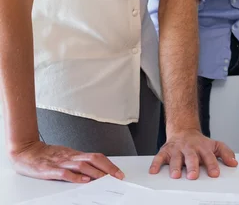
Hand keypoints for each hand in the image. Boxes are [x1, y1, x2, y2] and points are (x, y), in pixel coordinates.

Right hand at [9, 141, 123, 182]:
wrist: (26, 151)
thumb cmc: (47, 155)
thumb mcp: (66, 156)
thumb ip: (79, 162)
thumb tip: (95, 170)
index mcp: (75, 154)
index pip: (97, 157)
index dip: (109, 164)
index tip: (119, 172)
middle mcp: (71, 157)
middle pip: (93, 159)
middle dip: (107, 168)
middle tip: (117, 176)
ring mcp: (61, 162)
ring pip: (82, 165)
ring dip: (95, 173)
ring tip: (105, 180)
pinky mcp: (49, 169)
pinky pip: (64, 173)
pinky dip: (75, 177)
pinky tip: (83, 180)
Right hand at [149, 129, 237, 179]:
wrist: (183, 130)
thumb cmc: (199, 142)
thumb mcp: (214, 145)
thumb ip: (225, 153)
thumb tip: (234, 163)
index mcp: (202, 147)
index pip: (209, 156)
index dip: (212, 165)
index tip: (215, 173)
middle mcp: (189, 148)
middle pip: (191, 157)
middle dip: (192, 166)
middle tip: (193, 175)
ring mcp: (177, 150)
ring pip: (176, 158)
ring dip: (175, 166)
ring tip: (175, 175)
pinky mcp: (165, 151)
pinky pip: (159, 157)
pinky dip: (156, 164)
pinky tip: (154, 171)